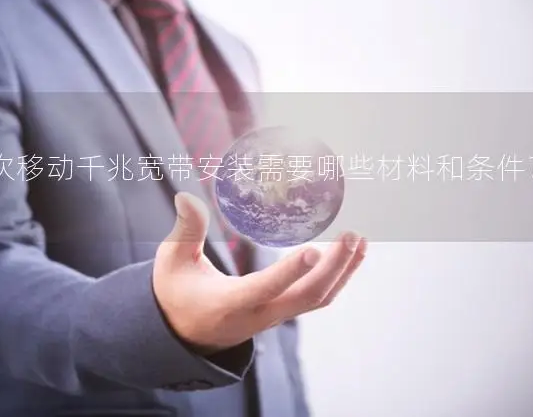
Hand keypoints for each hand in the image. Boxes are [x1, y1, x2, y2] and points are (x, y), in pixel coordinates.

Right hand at [153, 192, 366, 354]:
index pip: (264, 289)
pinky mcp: (281, 313)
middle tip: (351, 235)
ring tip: (359, 242)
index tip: (313, 250)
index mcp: (228, 304)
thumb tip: (186, 197)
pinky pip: (315, 299)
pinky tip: (349, 256)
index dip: (289, 272)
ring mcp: (273, 317)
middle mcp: (257, 315)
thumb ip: (185, 230)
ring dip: (342, 272)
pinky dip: (336, 278)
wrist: (183, 333)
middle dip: (333, 268)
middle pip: (305, 297)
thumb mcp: (172, 261)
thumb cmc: (175, 293)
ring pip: (316, 300)